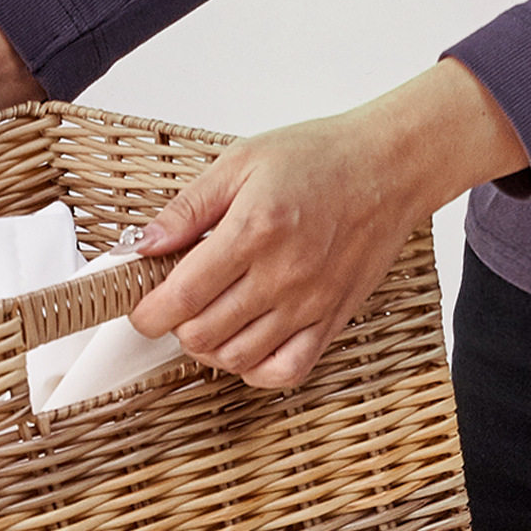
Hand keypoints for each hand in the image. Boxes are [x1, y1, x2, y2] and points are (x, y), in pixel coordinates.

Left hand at [129, 59, 527, 388]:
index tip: (141, 307)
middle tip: (178, 302)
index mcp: (254, 231)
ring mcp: (310, 304)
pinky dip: (255, 368)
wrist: (390, 167)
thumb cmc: (320, 158)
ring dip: (210, 348)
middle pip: (202, 336)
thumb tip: (142, 245)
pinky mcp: (332, 320)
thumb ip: (187, 209)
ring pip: (237, 359)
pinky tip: (246, 342)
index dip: (147, 313)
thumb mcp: (240, 163)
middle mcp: (283, 275)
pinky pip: (286, 371)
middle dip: (175, 327)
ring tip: (210, 317)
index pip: (181, 299)